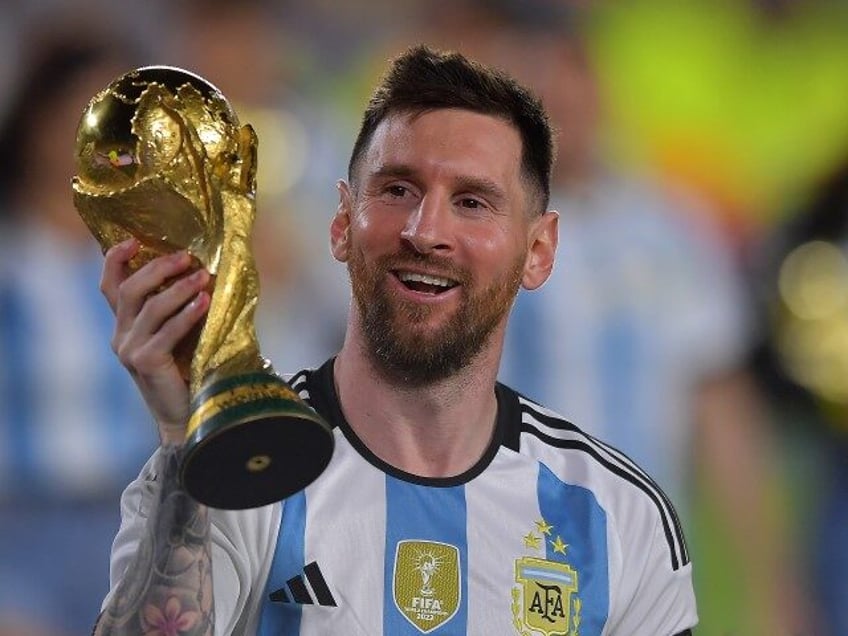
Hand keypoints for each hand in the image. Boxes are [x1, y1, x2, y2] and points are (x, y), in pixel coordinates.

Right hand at [101, 238, 210, 443]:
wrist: (189, 416)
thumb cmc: (190, 372)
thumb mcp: (179, 335)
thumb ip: (179, 310)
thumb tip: (203, 273)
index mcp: (125, 326)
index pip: (110, 286)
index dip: (116, 260)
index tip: (133, 239)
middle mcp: (122, 336)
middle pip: (130, 289)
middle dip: (158, 268)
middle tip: (187, 257)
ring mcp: (130, 350)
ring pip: (150, 307)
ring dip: (179, 288)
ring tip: (204, 276)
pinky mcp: (146, 363)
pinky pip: (166, 331)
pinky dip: (187, 314)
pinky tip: (205, 302)